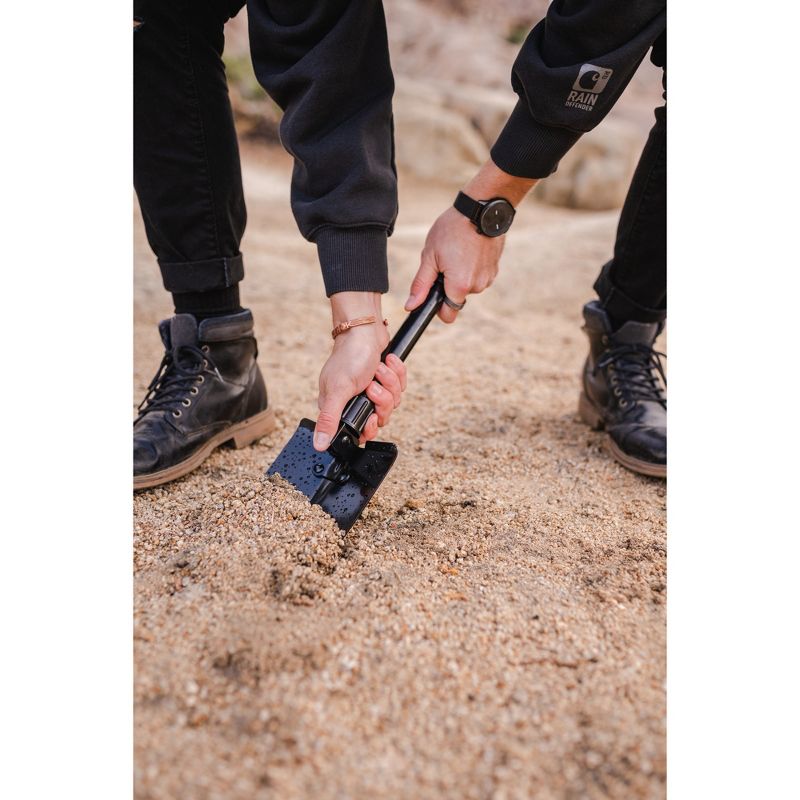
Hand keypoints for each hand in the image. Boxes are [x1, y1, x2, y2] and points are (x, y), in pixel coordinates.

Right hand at [314, 292, 407, 451]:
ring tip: (377, 369)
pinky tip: (386, 362)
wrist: (365, 329)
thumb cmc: (348, 356)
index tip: (372, 417)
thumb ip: (329, 419)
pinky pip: (400, 387)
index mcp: (339, 406)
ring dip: (389, 382)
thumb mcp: (338, 390)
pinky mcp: (385, 380)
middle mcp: (355, 400)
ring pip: (392, 402)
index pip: (359, 432)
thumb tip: (318, 444)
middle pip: (380, 417)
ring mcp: (372, 390)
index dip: (370, 426)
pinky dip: (396, 373)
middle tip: (372, 385)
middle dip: (382, 399)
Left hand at [406, 206, 504, 322]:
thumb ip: (421, 284)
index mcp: (459, 287)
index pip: (448, 315)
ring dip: (460, 276)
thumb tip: (411, 306)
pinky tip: (469, 250)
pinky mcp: (495, 269)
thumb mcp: (430, 256)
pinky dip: (472, 269)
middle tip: (444, 261)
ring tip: (457, 252)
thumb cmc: (453, 229)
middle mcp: (477, 287)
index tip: (433, 293)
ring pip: (468, 287)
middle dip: (447, 286)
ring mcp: (489, 278)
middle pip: (457, 298)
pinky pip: (479, 277)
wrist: (482, 208)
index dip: (437, 308)